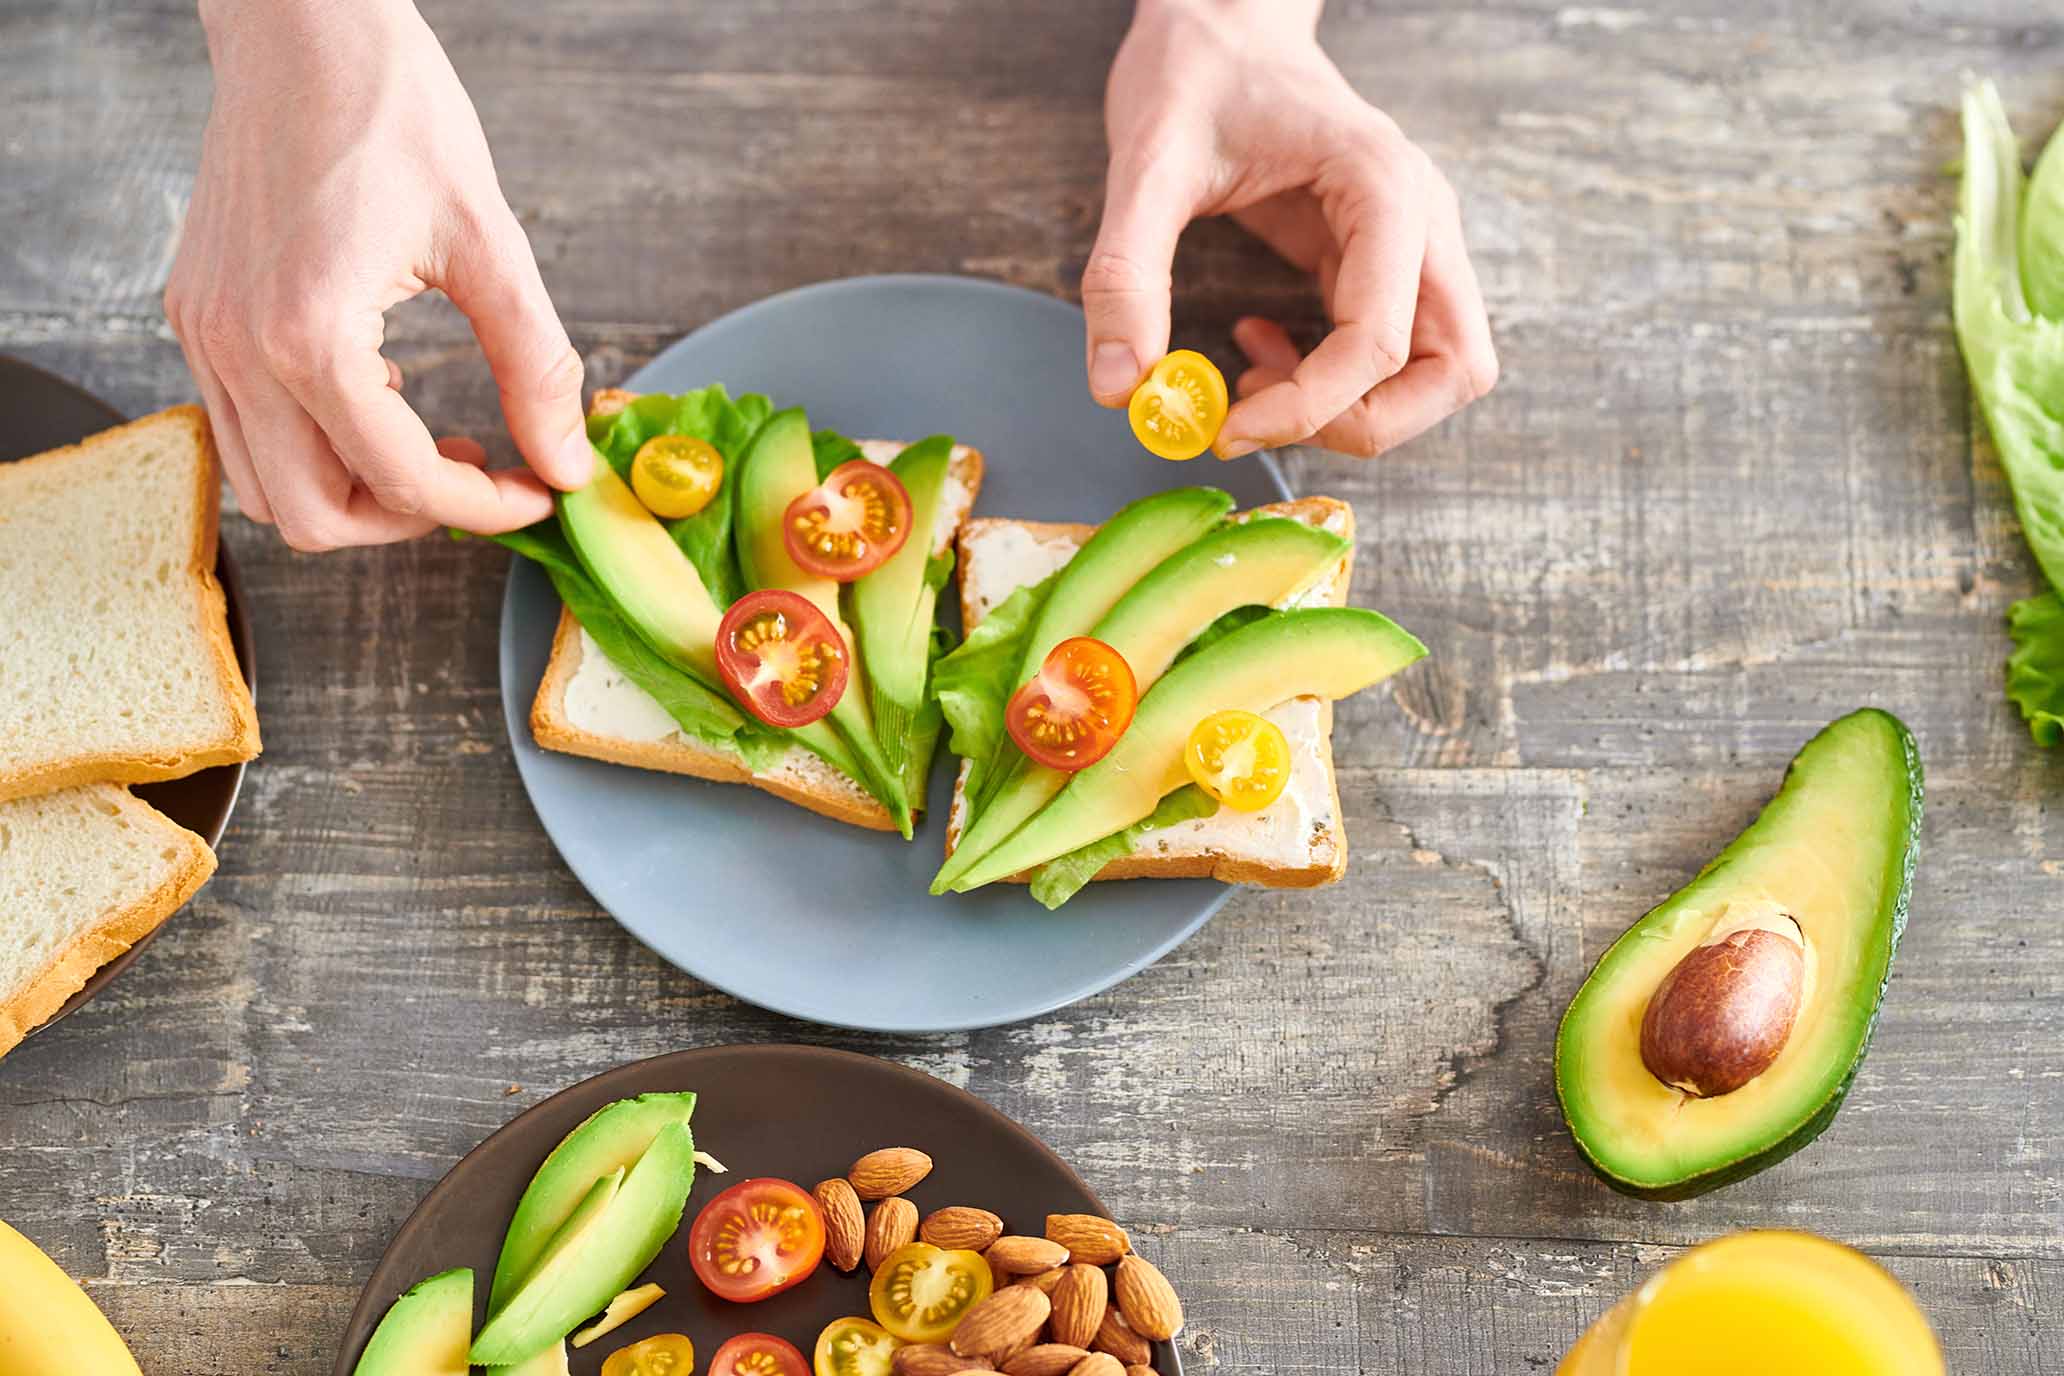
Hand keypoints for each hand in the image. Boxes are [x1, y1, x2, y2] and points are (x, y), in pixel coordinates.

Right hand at [165, 0, 590, 549]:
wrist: (302, 28)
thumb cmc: (390, 108)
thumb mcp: (489, 241)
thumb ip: (533, 365)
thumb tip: (566, 461)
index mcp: (308, 335)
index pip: (401, 482)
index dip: (486, 508)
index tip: (539, 492)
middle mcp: (239, 348)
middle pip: (316, 517)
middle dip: (412, 521)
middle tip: (484, 480)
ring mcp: (207, 336)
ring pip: (270, 490)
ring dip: (358, 493)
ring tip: (438, 447)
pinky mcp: (199, 317)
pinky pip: (246, 434)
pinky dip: (316, 448)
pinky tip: (383, 401)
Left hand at [1085, 0, 1496, 458]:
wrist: (1220, 23)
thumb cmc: (1196, 72)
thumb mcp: (1146, 164)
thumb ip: (1127, 273)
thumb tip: (1120, 390)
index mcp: (1384, 189)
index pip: (1382, 342)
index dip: (1308, 407)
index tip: (1224, 425)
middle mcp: (1421, 222)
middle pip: (1455, 371)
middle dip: (1361, 423)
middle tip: (1258, 419)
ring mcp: (1413, 246)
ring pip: (1440, 373)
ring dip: (1355, 410)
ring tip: (1256, 382)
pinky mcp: (1382, 264)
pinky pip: (1390, 354)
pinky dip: (1333, 383)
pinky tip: (1256, 344)